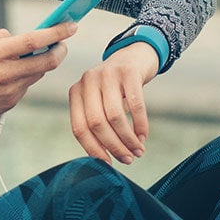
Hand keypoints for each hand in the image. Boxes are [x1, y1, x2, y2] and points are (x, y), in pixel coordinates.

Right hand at [0, 21, 77, 125]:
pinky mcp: (11, 102)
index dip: (56, 32)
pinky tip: (10, 77)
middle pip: (47, 61)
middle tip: (62, 44)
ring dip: (42, 64)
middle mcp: (7, 72)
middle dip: (60, 50)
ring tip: (32, 58)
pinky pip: (26, 86)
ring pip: (38, 74)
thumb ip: (1, 39)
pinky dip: (25, 78)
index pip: (33, 40)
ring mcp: (11, 90)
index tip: (70, 25)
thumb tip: (20, 38)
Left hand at [68, 43, 156, 164]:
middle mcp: (88, 81)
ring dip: (128, 139)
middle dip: (113, 146)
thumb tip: (104, 159)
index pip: (79, 127)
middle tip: (128, 159)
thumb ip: (96, 123)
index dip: (93, 149)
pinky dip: (140, 125)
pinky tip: (143, 136)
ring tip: (138, 151)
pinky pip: (135, 105)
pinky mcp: (128, 72)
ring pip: (115, 116)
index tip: (107, 164)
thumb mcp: (99, 100)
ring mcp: (107, 74)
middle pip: (96, 123)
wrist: (135, 55)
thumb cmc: (116, 87)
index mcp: (76, 92)